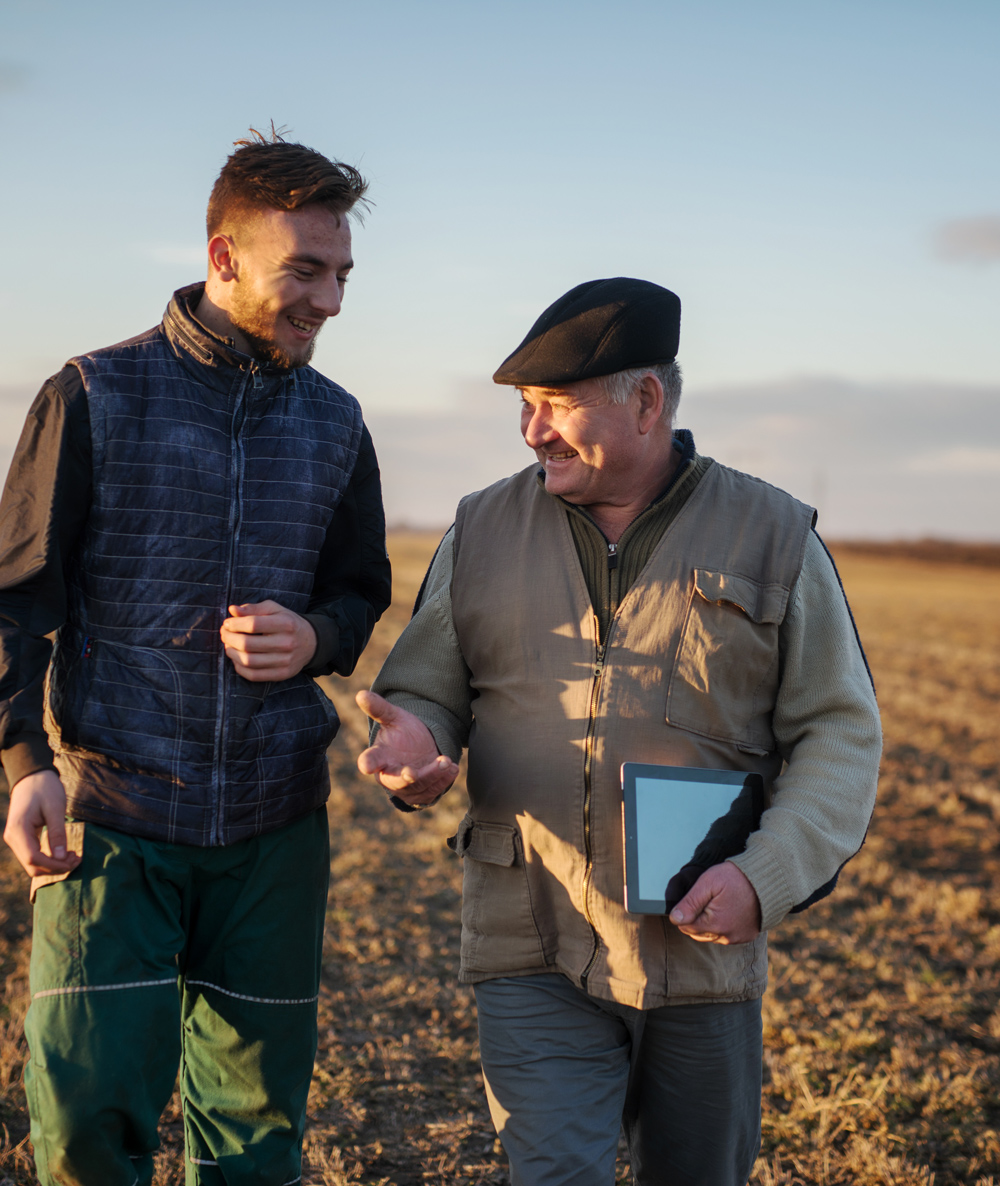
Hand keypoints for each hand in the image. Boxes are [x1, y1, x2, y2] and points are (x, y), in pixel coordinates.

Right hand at [3, 770, 81, 876]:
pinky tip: (64, 853)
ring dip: (53, 865)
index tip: (73, 861)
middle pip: (32, 866)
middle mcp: (13, 838)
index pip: (33, 859)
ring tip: (73, 856)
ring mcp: (15, 839)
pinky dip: (49, 859)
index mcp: (19, 830)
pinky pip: (34, 855)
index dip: (54, 865)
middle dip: (55, 867)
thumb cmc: (45, 788)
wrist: (32, 776)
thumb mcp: (55, 808)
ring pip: (33, 864)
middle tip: (77, 858)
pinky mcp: (21, 838)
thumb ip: (58, 833)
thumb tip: (61, 858)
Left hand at [220, 601, 316, 680]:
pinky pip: (254, 675)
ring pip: (248, 661)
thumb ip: (253, 608)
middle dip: (229, 638)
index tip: (227, 623)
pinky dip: (240, 668)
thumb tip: (232, 610)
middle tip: (224, 634)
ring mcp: (285, 661)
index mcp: (286, 624)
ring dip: (232, 653)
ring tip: (229, 646)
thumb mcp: (275, 610)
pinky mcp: (282, 674)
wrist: (311, 642)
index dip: (234, 624)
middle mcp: (287, 643)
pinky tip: (237, 659)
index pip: (253, 624)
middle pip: (248, 644)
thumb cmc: (288, 623)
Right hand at [355, 690, 458, 805]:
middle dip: (405, 777)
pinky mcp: (421, 794)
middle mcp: (389, 776)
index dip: (367, 763)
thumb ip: (379, 708)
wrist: (422, 746)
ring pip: (418, 786)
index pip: (369, 760)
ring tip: (447, 761)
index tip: (366, 766)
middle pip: (395, 781)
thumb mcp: (394, 717)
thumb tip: (360, 694)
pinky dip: (443, 781)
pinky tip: (452, 769)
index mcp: (379, 757)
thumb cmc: (403, 732)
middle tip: (413, 772)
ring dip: (432, 775)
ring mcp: (405, 788)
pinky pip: (431, 792)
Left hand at [669, 861, 761, 944]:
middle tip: (707, 898)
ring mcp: (737, 938)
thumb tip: (674, 919)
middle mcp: (726, 936)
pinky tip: (728, 910)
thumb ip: (689, 902)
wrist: (767, 878)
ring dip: (709, 923)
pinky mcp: (746, 936)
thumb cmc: (736, 877)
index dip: (685, 912)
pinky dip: (723, 925)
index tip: (695, 898)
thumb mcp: (708, 883)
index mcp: (714, 924)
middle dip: (696, 918)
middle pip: (697, 933)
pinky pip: (726, 935)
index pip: (685, 927)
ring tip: (718, 902)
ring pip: (710, 936)